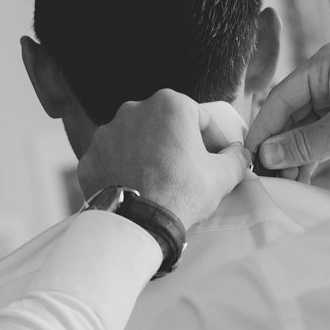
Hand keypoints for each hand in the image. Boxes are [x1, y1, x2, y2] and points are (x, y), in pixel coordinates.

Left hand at [77, 89, 250, 227]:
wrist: (138, 224)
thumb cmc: (181, 193)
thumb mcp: (223, 175)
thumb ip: (237, 158)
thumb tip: (240, 154)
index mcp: (169, 105)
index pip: (200, 118)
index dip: (214, 139)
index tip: (218, 157)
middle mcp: (133, 110)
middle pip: (165, 126)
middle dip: (178, 144)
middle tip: (188, 171)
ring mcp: (106, 133)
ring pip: (136, 140)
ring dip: (148, 155)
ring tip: (160, 181)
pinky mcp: (90, 156)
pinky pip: (112, 159)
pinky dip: (123, 170)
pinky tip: (135, 187)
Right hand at [245, 42, 329, 178]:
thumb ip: (303, 143)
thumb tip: (266, 154)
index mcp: (324, 65)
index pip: (281, 97)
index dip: (264, 127)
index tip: (251, 154)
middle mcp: (326, 79)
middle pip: (287, 115)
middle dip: (277, 145)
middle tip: (264, 172)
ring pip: (298, 131)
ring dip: (289, 156)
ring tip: (281, 180)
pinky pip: (313, 141)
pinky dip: (305, 159)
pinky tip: (296, 178)